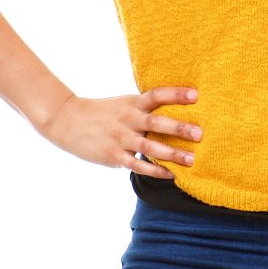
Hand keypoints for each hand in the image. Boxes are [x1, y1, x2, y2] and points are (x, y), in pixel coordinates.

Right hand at [39, 85, 202, 176]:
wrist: (68, 121)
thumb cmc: (103, 113)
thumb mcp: (124, 104)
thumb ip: (146, 108)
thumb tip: (175, 113)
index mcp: (132, 103)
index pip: (157, 95)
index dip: (176, 94)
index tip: (196, 94)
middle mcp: (128, 119)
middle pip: (156, 122)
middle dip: (179, 128)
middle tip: (199, 133)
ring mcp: (121, 138)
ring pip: (150, 147)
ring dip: (172, 154)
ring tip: (192, 159)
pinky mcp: (114, 155)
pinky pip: (137, 164)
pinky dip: (155, 170)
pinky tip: (171, 174)